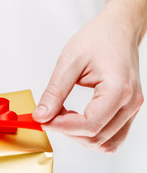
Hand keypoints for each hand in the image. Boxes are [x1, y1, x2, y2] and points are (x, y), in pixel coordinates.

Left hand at [33, 0, 143, 153]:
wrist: (118, 30)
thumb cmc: (98, 39)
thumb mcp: (69, 62)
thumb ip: (54, 92)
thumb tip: (41, 116)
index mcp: (118, 89)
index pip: (89, 124)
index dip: (62, 126)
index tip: (43, 119)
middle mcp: (130, 103)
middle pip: (96, 137)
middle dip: (67, 131)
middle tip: (50, 114)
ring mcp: (131, 109)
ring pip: (104, 143)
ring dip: (78, 136)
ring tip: (63, 115)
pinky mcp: (127, 111)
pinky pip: (111, 137)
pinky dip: (90, 134)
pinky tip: (76, 119)